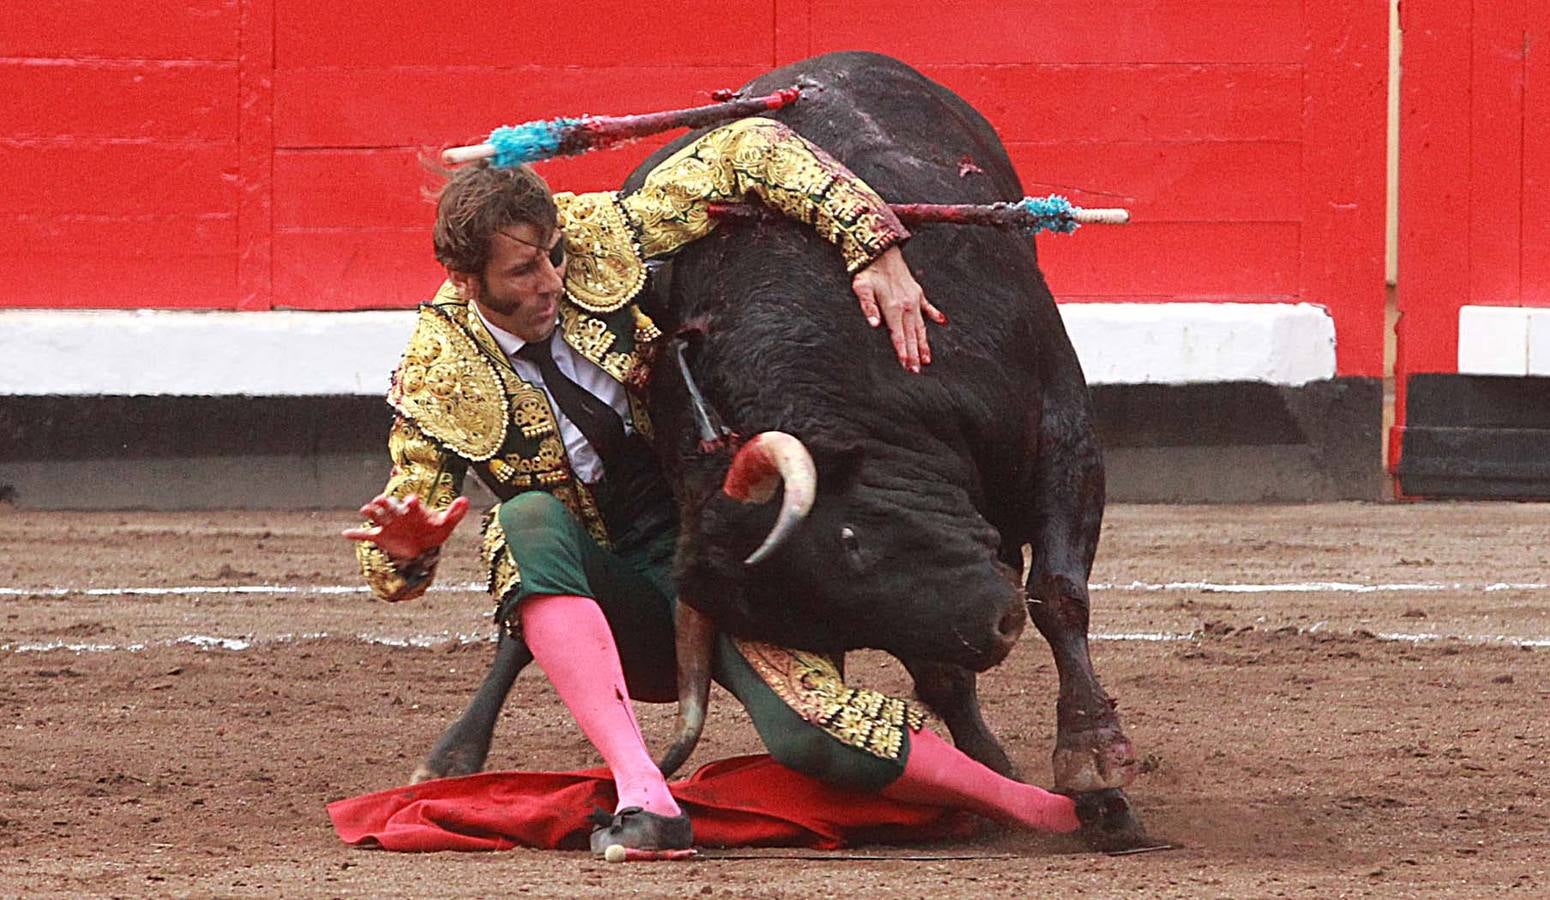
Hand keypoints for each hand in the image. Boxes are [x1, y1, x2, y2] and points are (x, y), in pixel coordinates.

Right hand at [341, 494, 469, 561]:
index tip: (412, 501)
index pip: (411, 504)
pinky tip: (345, 533)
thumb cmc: (433, 530)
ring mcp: (388, 524)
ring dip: (370, 512)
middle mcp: (398, 514)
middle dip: (385, 503)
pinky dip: (356, 534)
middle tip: (380, 499)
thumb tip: (465, 500)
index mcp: (414, 510)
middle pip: (389, 506)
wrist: (423, 545)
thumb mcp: (446, 524)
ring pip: (376, 516)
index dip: (411, 502)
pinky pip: (365, 534)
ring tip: (364, 509)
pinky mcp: (380, 536)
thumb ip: (455, 512)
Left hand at [851, 246, 946, 372]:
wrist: (881, 250)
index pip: (898, 336)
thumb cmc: (868, 271)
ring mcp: (914, 299)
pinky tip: (942, 322)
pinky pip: (928, 307)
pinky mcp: (917, 292)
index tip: (907, 366)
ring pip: (921, 326)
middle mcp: (907, 306)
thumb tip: (875, 324)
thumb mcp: (862, 288)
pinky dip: (935, 315)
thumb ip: (868, 307)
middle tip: (916, 371)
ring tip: (927, 359)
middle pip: (911, 335)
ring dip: (923, 343)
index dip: (902, 352)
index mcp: (893, 307)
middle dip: (914, 354)